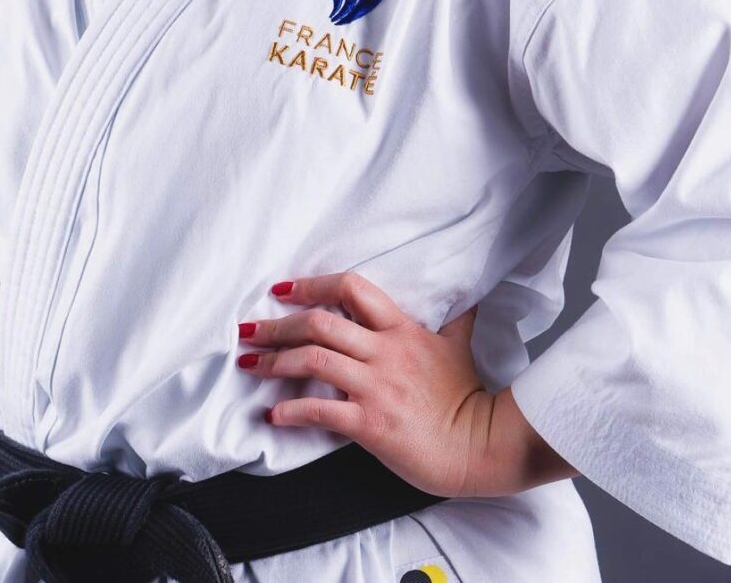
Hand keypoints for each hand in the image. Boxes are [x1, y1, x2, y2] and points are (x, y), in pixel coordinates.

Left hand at [236, 271, 494, 498]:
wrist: (481, 445)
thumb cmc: (467, 397)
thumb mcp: (458, 346)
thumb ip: (455, 317)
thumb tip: (468, 295)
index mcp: (401, 329)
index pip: (352, 288)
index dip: (313, 285)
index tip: (283, 290)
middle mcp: (384, 352)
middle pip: (320, 322)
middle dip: (277, 325)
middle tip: (249, 330)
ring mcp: (376, 387)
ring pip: (313, 360)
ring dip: (274, 362)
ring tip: (249, 365)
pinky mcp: (371, 424)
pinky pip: (321, 411)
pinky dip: (291, 411)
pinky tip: (272, 414)